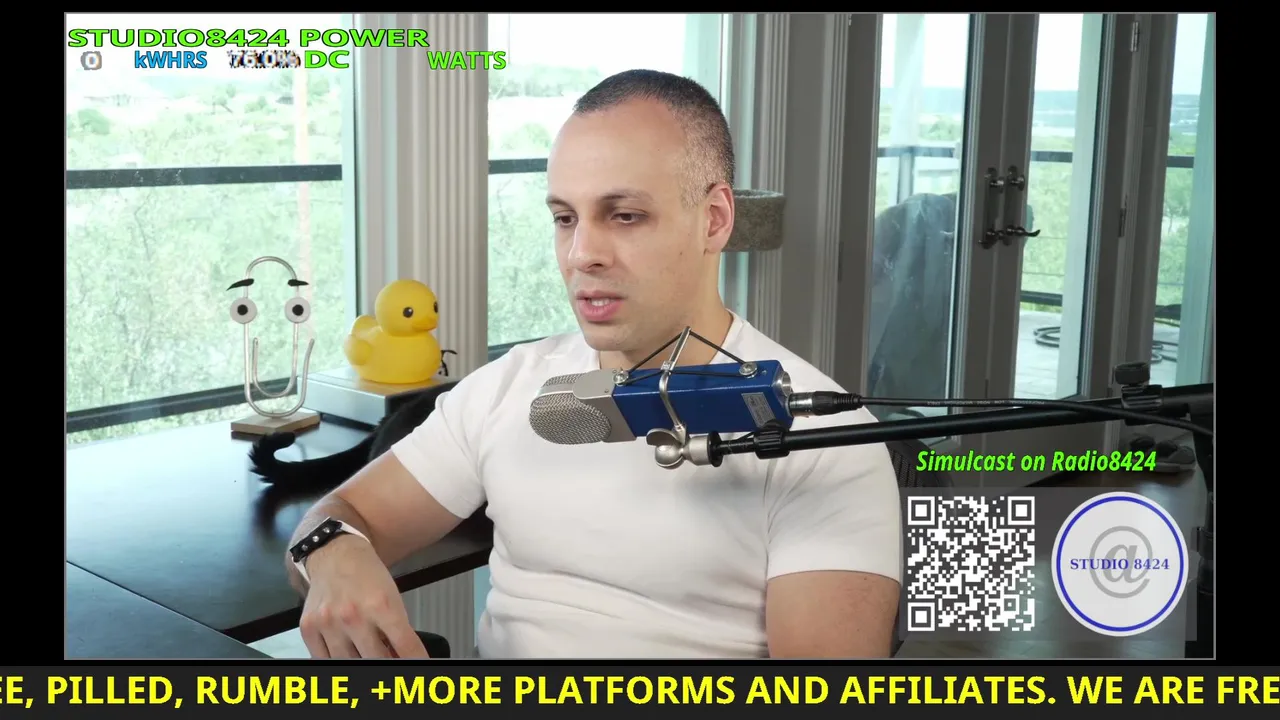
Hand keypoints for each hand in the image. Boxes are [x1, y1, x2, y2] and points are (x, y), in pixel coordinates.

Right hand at [297, 538, 428, 657]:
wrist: (335, 555)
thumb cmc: (367, 576)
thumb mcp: (392, 598)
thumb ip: (398, 629)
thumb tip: (403, 658)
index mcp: (380, 605)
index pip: (405, 646)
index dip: (415, 659)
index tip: (418, 665)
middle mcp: (353, 616)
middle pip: (377, 659)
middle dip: (387, 660)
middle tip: (389, 657)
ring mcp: (329, 623)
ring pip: (349, 663)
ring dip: (361, 661)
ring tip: (367, 652)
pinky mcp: (309, 627)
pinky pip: (323, 659)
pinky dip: (336, 660)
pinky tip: (345, 653)